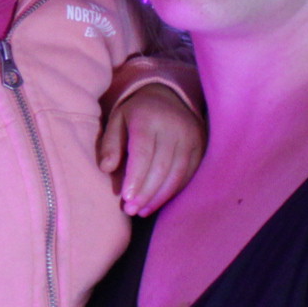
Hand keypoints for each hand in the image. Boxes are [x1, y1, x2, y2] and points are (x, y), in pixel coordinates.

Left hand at [99, 82, 204, 215]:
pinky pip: (188, 174)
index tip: (126, 198)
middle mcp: (173, 127)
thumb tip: (106, 168)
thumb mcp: (117, 120)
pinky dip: (173, 191)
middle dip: (146, 192)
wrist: (168, 95)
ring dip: (159, 196)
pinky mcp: (201, 146)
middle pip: (161, 166)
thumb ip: (110, 143)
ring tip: (142, 211)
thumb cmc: (136, 113)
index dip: (135, 177)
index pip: (143, 152)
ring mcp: (191, 137)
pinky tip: (157, 202)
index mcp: (148, 118)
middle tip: (131, 210)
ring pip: (177, 173)